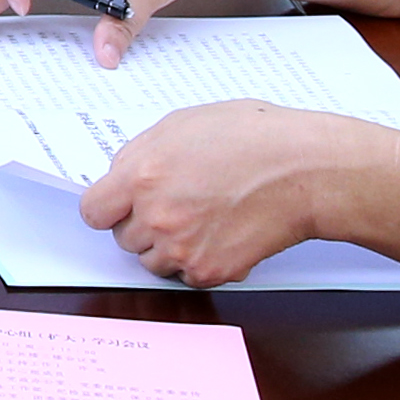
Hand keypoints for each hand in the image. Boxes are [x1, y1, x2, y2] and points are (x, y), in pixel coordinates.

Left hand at [82, 103, 371, 287]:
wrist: (306, 170)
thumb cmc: (253, 138)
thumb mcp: (182, 124)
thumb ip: (140, 154)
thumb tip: (119, 178)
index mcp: (141, 176)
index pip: (93, 212)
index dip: (108, 207)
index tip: (119, 206)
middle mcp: (156, 217)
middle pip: (123, 238)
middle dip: (141, 223)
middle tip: (177, 203)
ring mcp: (182, 249)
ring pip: (151, 261)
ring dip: (167, 246)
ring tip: (202, 217)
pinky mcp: (210, 272)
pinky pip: (185, 274)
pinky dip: (198, 260)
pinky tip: (221, 233)